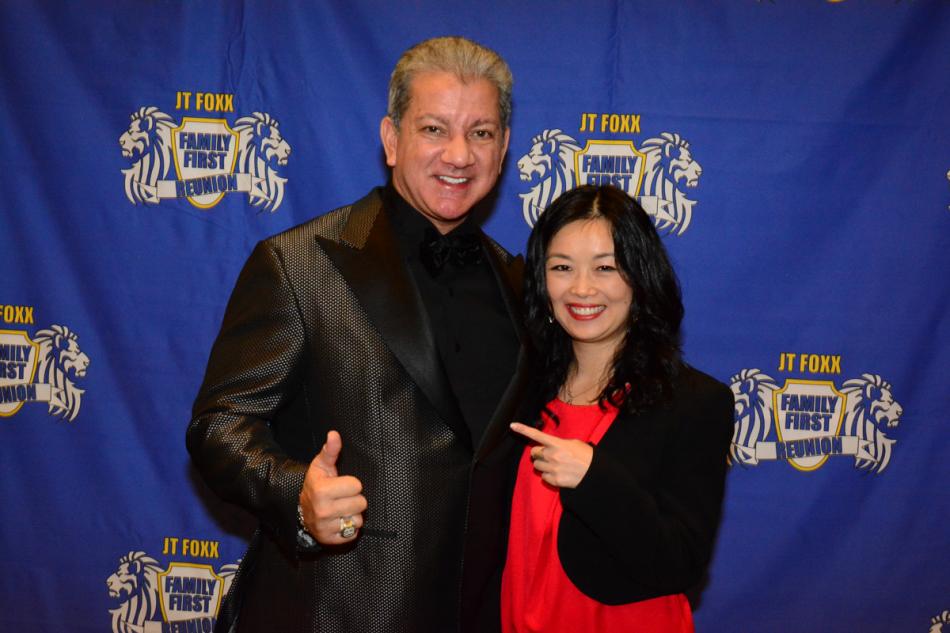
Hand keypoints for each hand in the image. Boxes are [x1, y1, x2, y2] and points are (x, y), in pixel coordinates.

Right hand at [298, 430, 366, 544]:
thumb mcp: (321, 465)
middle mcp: (322, 511)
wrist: (300, 508)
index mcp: (322, 490)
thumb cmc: (316, 483)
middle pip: (361, 503)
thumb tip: (334, 434)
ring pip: (358, 520)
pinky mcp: (330, 540)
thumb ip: (330, 450)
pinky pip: (353, 534)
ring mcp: (325, 527)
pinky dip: (349, 528)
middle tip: (341, 497)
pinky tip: (339, 520)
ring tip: (340, 509)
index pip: (357, 486)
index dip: (351, 484)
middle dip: (354, 499)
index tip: (340, 484)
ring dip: (352, 514)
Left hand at [510, 422, 593, 488]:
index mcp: (557, 444)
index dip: (523, 429)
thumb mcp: (574, 443)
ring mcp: (553, 468)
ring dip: (542, 465)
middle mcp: (552, 455)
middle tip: (547, 455)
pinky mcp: (555, 480)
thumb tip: (550, 446)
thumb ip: (559, 443)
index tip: (512, 425)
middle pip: (534, 453)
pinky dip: (548, 476)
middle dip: (538, 453)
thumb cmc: (586, 456)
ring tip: (555, 465)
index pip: (537, 435)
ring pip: (536, 466)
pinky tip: (558, 474)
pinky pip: (543, 477)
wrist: (595, 473)